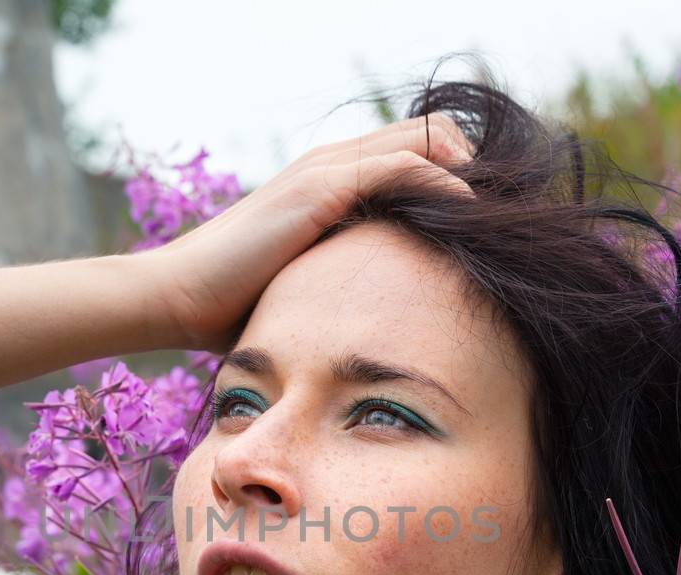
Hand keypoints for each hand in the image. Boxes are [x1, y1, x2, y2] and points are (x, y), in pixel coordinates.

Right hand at [143, 113, 476, 352]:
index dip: (456, 176)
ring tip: (497, 217)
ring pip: (425, 140)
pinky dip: (443, 185)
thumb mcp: (306, 289)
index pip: (413, 152)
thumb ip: (341, 288)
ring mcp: (326, 170)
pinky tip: (467, 217)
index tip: (485, 224)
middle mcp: (332, 165)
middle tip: (501, 219)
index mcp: (330, 183)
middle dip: (475, 168)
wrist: (178, 296)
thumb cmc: (233, 307)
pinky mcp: (322, 188)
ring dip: (469, 172)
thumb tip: (379, 333)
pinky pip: (403, 167)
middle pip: (431, 134)